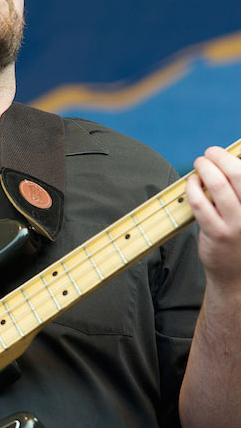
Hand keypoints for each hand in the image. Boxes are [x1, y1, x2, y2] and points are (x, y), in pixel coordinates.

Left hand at [186, 146, 240, 290]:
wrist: (235, 275)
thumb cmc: (239, 237)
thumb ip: (238, 192)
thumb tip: (225, 162)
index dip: (234, 157)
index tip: (223, 152)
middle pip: (236, 174)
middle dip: (219, 157)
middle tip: (208, 154)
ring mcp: (236, 224)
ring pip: (217, 185)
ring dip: (204, 169)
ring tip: (199, 165)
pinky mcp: (216, 233)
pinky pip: (200, 203)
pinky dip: (193, 187)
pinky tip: (192, 183)